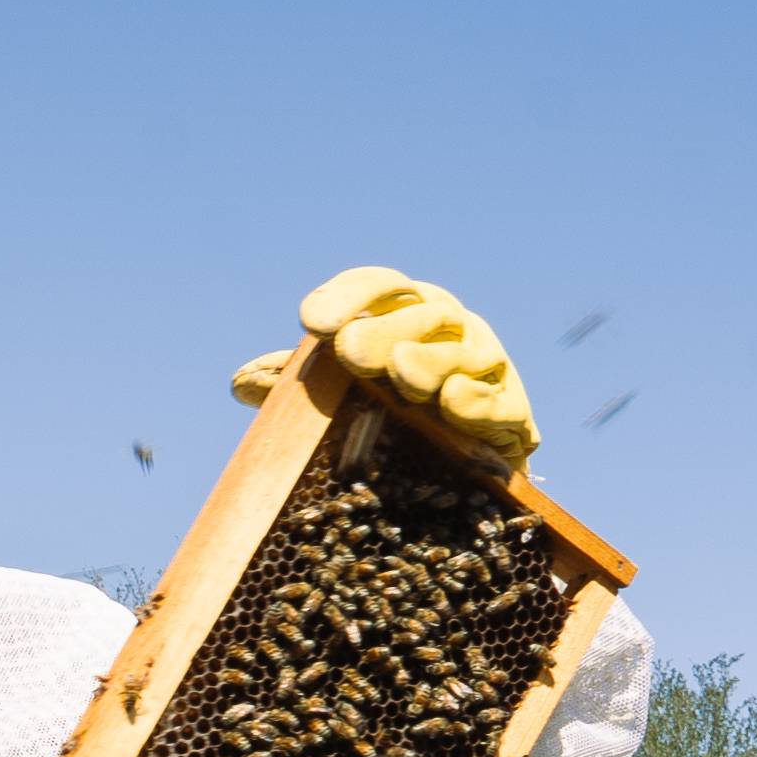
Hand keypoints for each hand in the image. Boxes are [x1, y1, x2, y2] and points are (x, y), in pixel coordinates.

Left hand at [230, 266, 535, 464]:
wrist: (453, 470)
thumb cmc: (385, 418)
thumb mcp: (337, 400)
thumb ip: (295, 388)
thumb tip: (242, 382)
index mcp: (404, 314)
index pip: (380, 287)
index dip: (350, 297)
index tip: (313, 320)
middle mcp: (449, 329)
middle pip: (422, 317)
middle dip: (387, 333)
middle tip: (350, 351)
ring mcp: (486, 365)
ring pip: (464, 353)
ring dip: (432, 362)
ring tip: (402, 373)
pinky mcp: (513, 411)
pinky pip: (501, 401)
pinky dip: (478, 401)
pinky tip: (452, 400)